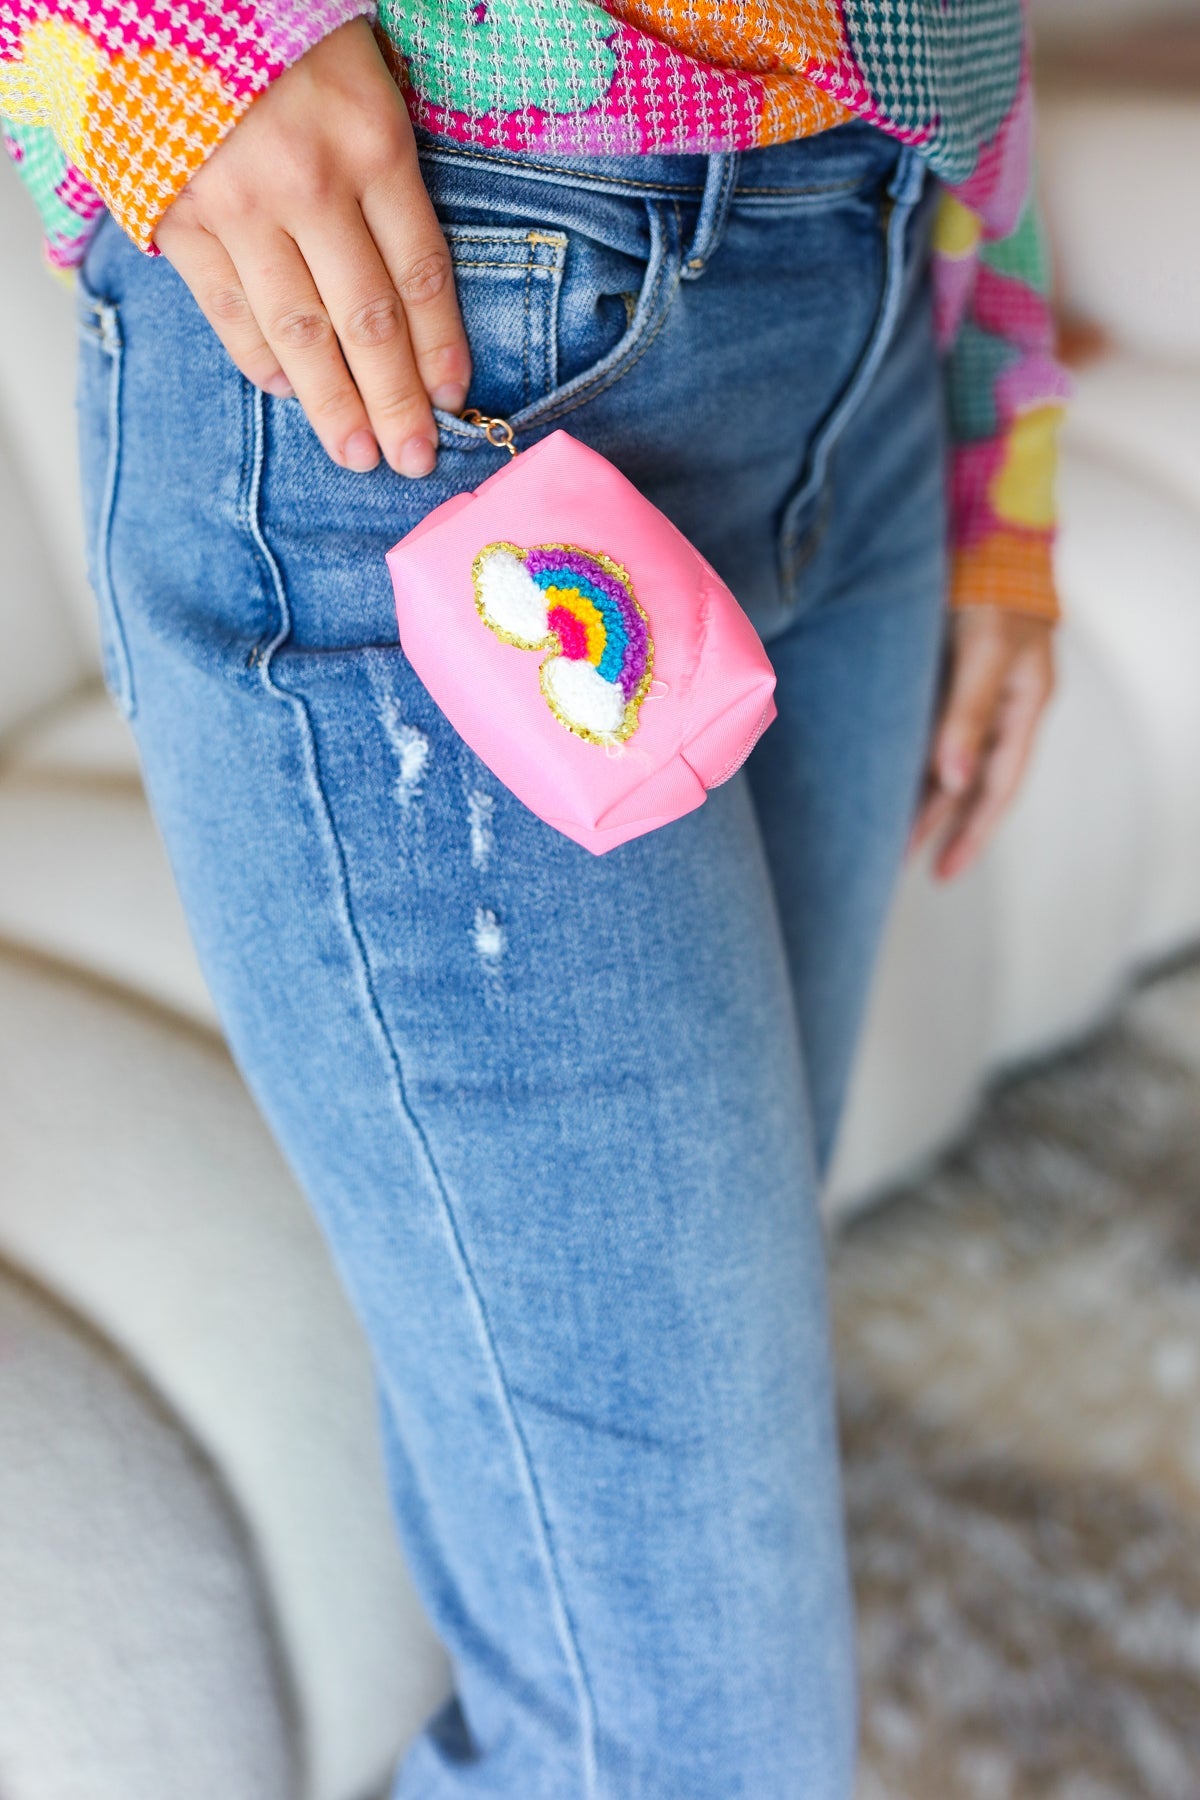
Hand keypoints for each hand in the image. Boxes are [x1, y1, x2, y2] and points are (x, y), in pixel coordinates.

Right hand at [154, 19, 469, 478]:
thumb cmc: (283, 27)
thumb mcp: (364, 77)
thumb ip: (386, 171)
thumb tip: (410, 284)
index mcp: (370, 142)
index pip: (420, 271)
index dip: (440, 345)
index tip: (454, 398)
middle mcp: (307, 184)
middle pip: (366, 321)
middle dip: (395, 401)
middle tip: (413, 458)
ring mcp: (236, 206)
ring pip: (297, 333)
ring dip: (332, 404)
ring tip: (358, 453)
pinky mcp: (177, 216)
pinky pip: (229, 311)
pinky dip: (261, 361)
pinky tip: (288, 393)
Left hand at [908, 606, 1055, 881]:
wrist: (982, 528)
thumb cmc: (991, 587)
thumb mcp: (984, 651)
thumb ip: (967, 713)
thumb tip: (951, 779)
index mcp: (1022, 707)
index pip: (997, 788)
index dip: (972, 833)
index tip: (944, 872)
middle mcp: (1000, 706)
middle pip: (969, 782)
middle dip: (938, 826)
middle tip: (900, 865)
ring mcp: (972, 691)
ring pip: (946, 760)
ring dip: (920, 798)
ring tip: (885, 835)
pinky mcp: (943, 674)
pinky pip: (927, 730)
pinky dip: (909, 759)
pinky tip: (883, 779)